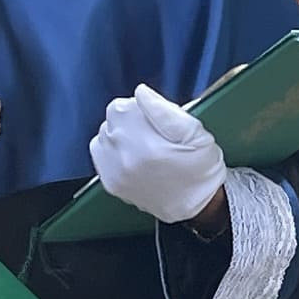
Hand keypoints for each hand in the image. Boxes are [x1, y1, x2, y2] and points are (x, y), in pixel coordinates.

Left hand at [90, 84, 228, 224]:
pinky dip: (111, 150)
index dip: (139, 108)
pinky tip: (130, 155)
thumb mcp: (195, 133)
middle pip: (111, 120)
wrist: (197, 206)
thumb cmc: (199, 169)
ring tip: (142, 145)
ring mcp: (115, 174)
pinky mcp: (111, 183)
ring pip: (103, 135)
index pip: (120, 107)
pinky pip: (99, 154)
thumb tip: (141, 92)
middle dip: (130, 120)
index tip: (154, 118)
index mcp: (147, 146)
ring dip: (119, 135)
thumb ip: (165, 110)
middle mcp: (126, 160)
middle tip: (153, 134)